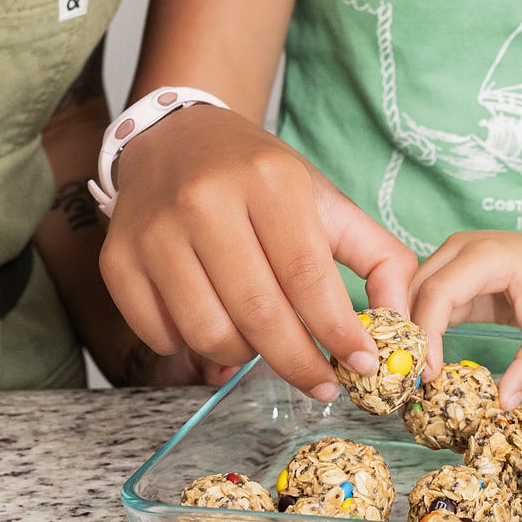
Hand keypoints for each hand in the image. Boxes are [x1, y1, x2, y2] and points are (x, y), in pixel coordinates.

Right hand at [100, 106, 416, 398]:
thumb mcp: (324, 200)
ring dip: (244, 357)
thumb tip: (403, 320)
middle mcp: (206, 201)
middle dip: (299, 362)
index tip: (362, 364)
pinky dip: (194, 349)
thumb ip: (377, 256)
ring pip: (210, 333)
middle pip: (259, 313)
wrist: (176, 138)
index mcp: (268, 181)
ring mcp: (155, 232)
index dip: (337, 332)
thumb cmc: (258, 178)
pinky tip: (215, 324)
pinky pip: (162, 337)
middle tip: (322, 383)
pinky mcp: (118, 260)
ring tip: (262, 340)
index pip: (306, 276)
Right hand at [409, 230, 521, 406]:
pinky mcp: (455, 275)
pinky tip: (426, 362)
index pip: (439, 291)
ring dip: (412, 332)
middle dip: (410, 335)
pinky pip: (427, 300)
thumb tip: (503, 403)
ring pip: (414, 293)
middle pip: (417, 289)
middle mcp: (463, 249)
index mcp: (487, 255)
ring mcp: (455, 258)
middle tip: (411, 381)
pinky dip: (423, 329)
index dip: (428, 333)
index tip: (429, 375)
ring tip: (415, 375)